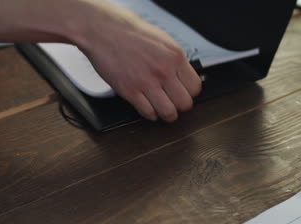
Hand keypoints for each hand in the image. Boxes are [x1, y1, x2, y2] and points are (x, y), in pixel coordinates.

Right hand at [76, 1, 201, 121]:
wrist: (105, 31)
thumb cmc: (130, 33)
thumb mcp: (162, 41)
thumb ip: (174, 60)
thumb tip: (183, 76)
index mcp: (174, 57)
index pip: (195, 87)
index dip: (189, 93)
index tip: (183, 93)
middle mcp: (163, 71)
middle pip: (185, 103)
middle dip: (180, 106)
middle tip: (173, 103)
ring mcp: (147, 82)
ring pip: (169, 113)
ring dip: (166, 114)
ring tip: (162, 109)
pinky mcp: (130, 91)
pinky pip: (147, 113)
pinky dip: (150, 114)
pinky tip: (148, 108)